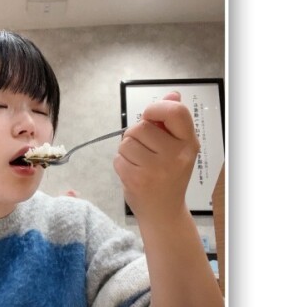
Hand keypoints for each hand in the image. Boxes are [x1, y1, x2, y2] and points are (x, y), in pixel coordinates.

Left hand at [113, 91, 199, 222]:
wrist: (163, 213)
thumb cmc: (168, 176)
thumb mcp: (177, 148)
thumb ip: (171, 121)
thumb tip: (172, 93)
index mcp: (188, 143)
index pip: (175, 111)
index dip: (156, 108)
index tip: (150, 117)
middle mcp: (175, 155)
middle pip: (141, 126)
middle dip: (135, 135)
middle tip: (145, 152)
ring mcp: (156, 169)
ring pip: (126, 142)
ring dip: (126, 151)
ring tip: (139, 163)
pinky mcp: (137, 179)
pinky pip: (118, 158)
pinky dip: (121, 164)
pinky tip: (133, 173)